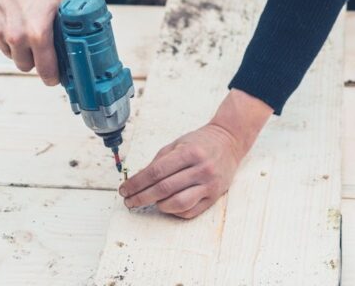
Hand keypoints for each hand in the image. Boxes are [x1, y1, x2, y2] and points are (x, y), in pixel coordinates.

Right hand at [0, 0, 64, 84]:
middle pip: (26, 66)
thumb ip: (62, 27)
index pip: (46, 70)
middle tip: (38, 47)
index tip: (54, 78)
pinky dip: (3, 37)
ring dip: (17, 48)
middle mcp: (17, 37)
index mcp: (39, 33)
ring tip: (22, 25)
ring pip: (10, 55)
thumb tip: (72, 45)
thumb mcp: (59, 2)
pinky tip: (9, 18)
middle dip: (33, 60)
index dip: (52, 77)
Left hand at [118, 122, 244, 218]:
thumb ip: (159, 161)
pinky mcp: (214, 196)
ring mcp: (209, 184)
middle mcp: (201, 169)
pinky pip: (190, 211)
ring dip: (158, 205)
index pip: (156, 172)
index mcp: (189, 152)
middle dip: (141, 197)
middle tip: (129, 201)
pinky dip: (174, 211)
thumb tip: (138, 180)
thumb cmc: (201, 142)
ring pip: (177, 203)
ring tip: (149, 202)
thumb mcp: (178, 143)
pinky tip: (166, 205)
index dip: (137, 183)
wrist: (229, 142)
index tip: (125, 189)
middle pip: (164, 189)